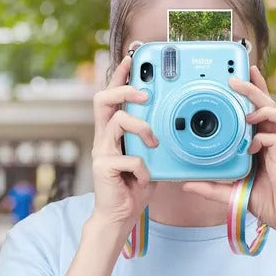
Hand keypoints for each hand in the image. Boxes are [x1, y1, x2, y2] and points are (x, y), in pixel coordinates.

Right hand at [91, 55, 158, 229]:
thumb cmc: (135, 185)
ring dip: (142, 128)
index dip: (119, 76)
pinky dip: (143, 169)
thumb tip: (174, 123)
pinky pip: (129, 158)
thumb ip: (154, 140)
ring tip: (154, 142)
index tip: (130, 59)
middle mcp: (104, 137)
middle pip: (102, 100)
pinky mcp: (103, 168)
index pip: (113, 97)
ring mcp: (101, 152)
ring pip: (117, 122)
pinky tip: (145, 180)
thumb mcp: (150, 157)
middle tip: (145, 94)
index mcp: (113, 132)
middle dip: (124, 90)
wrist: (120, 216)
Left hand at [183, 66, 275, 246]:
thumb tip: (186, 184)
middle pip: (267, 104)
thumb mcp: (230, 192)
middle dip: (253, 88)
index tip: (238, 74)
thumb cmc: (264, 200)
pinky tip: (253, 145)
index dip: (251, 90)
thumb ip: (211, 187)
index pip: (257, 109)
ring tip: (247, 115)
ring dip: (263, 109)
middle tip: (234, 79)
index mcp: (260, 141)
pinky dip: (264, 137)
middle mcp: (272, 139)